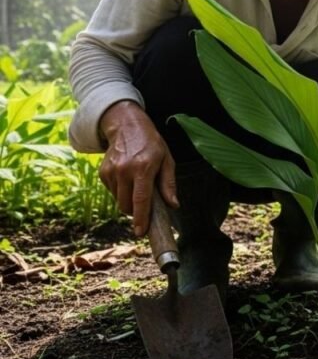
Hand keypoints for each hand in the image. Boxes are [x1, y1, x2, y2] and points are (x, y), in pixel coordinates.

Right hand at [98, 100, 178, 236]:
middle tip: (145, 206)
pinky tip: (128, 178)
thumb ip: (169, 184)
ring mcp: (111, 171)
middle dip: (135, 212)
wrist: (126, 126)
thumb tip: (173, 205)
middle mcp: (124, 170)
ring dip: (128, 200)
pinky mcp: (102, 173)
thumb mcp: (167, 160)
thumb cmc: (151, 144)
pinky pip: (113, 192)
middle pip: (126, 205)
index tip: (140, 232)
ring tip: (137, 184)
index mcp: (143, 168)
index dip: (141, 218)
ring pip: (119, 200)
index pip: (141, 199)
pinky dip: (121, 191)